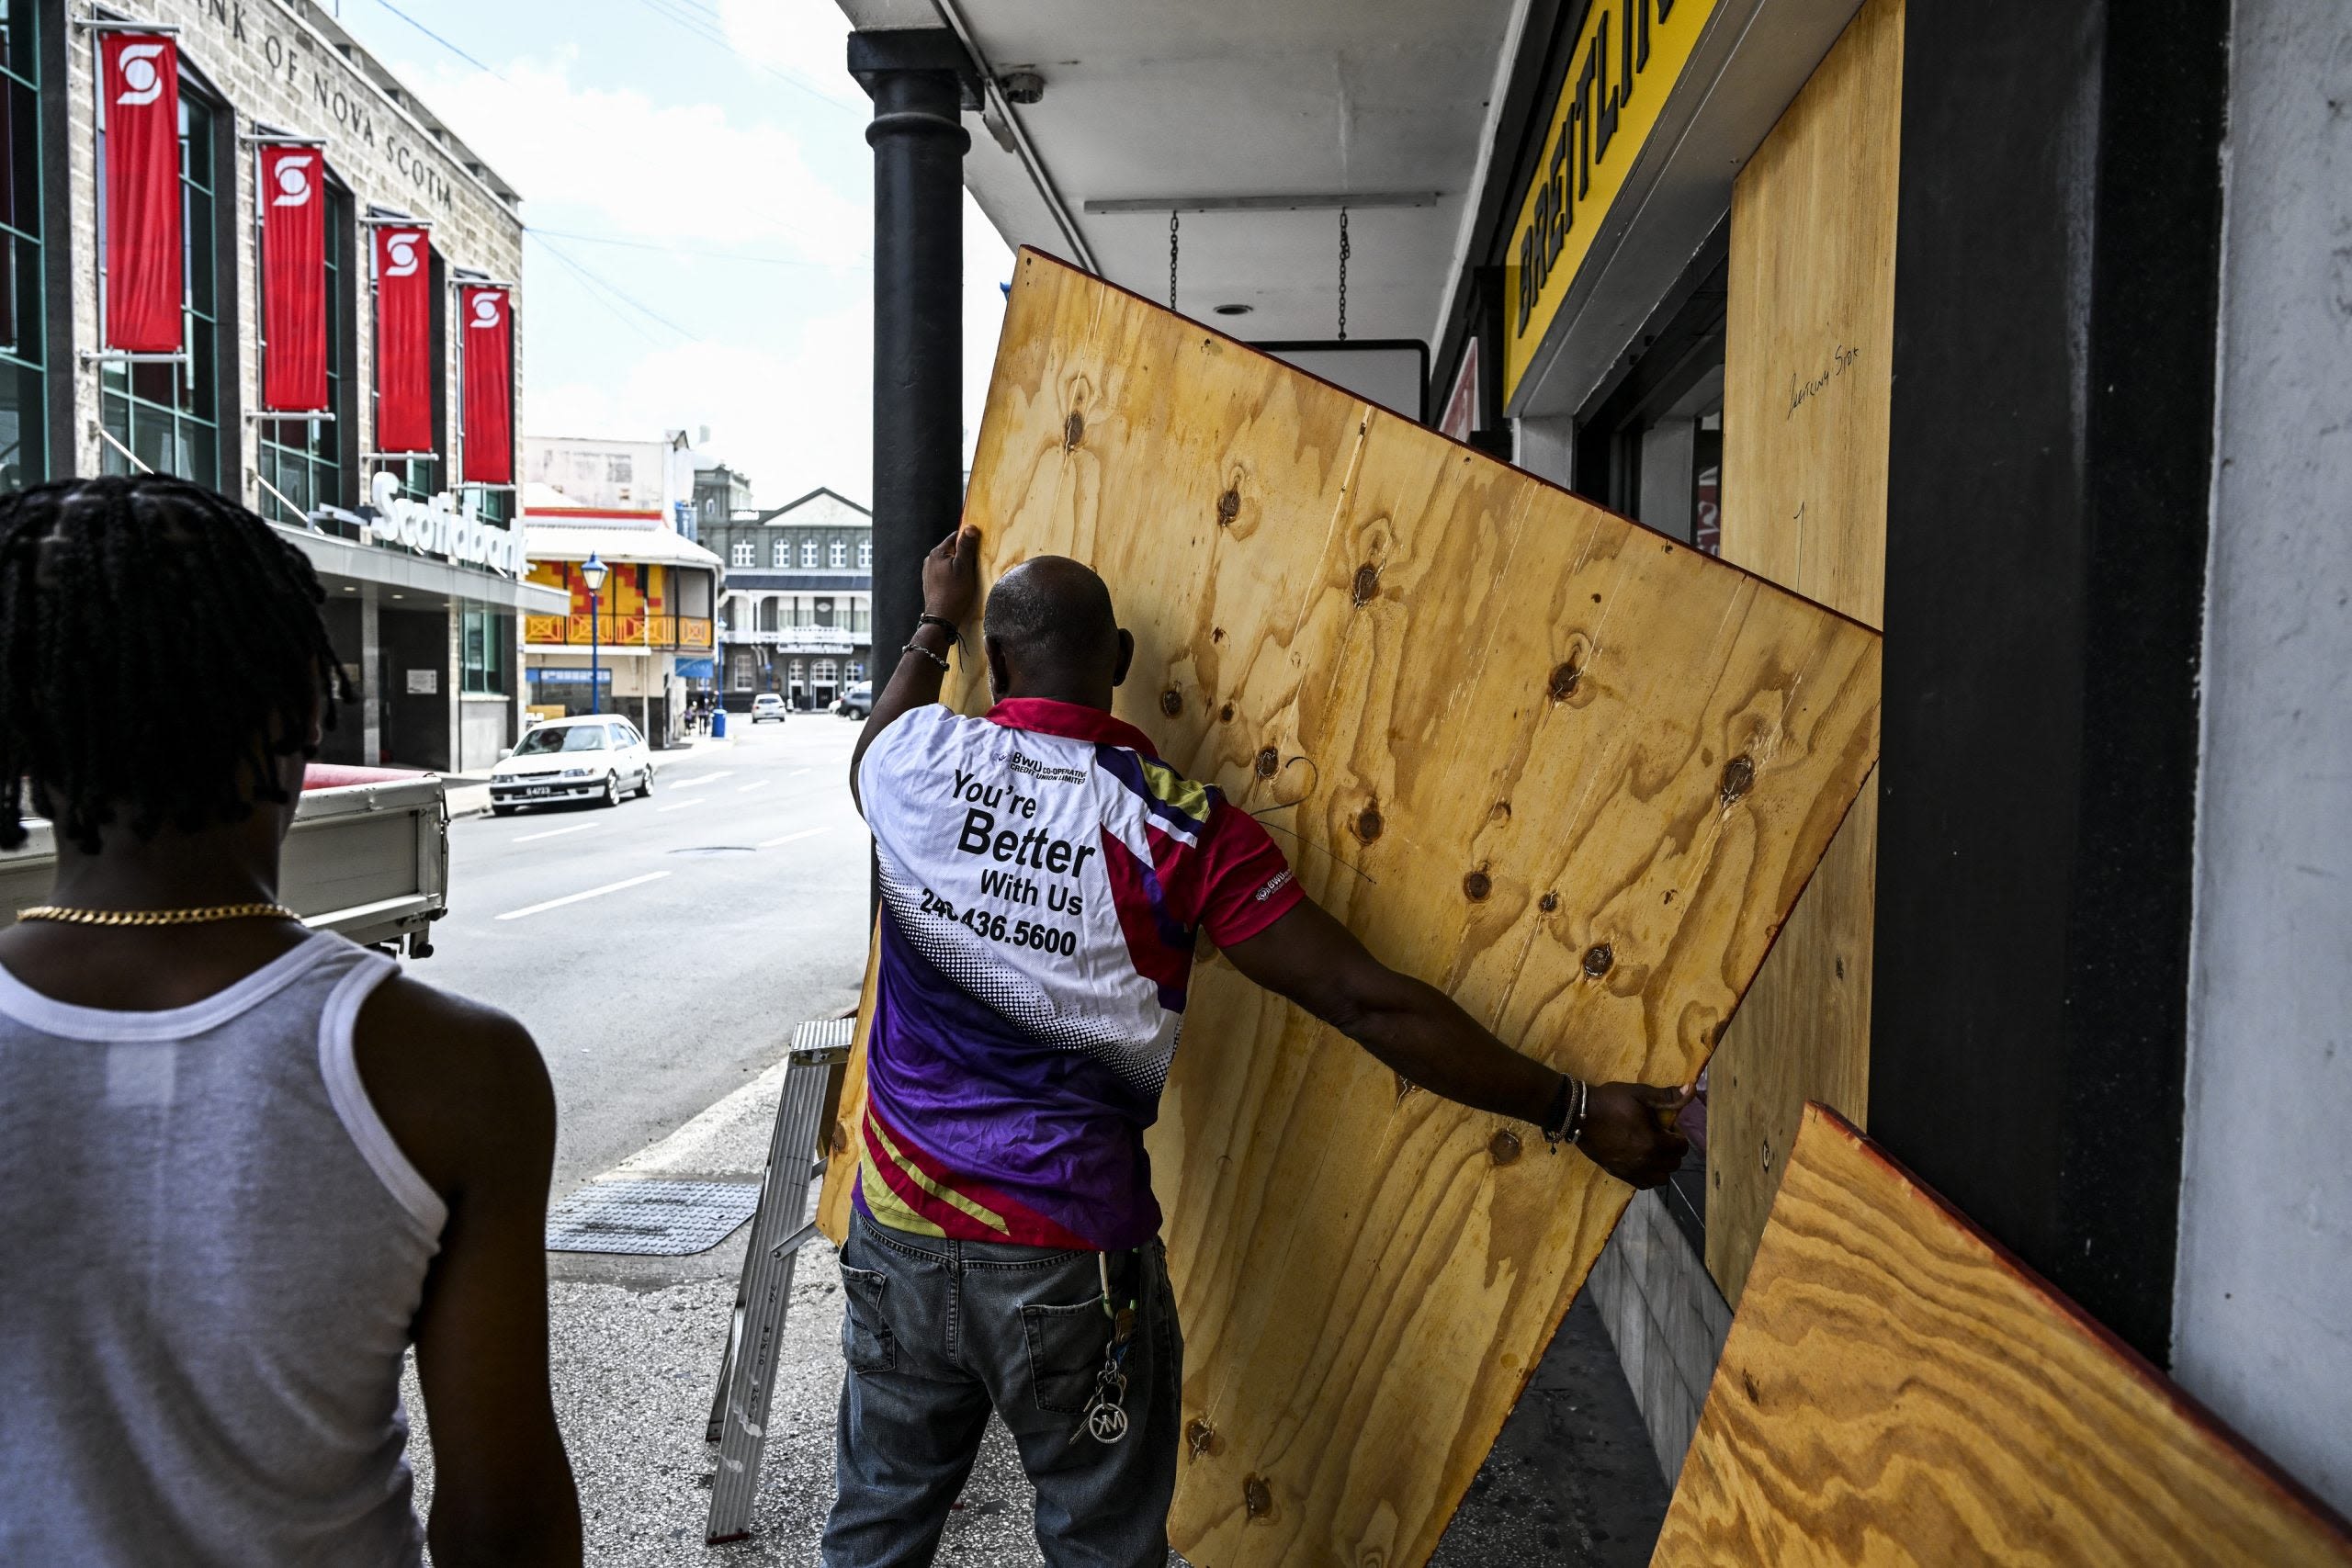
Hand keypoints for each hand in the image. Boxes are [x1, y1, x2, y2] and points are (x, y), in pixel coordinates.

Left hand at [923, 525, 982, 627]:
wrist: (941, 617)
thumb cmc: (954, 592)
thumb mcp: (964, 567)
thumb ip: (966, 547)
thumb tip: (970, 527)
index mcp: (937, 552)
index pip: (955, 536)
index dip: (968, 541)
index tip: (978, 550)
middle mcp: (929, 559)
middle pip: (951, 549)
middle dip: (963, 555)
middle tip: (974, 567)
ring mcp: (928, 572)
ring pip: (948, 562)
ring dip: (957, 566)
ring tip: (966, 578)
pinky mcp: (930, 583)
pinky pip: (944, 573)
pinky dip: (952, 575)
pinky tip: (957, 585)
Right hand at [1577, 1082, 1691, 1189]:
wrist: (1578, 1115)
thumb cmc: (1610, 1102)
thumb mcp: (1640, 1094)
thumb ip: (1667, 1096)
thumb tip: (1691, 1089)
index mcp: (1653, 1142)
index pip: (1681, 1147)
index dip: (1678, 1135)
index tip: (1667, 1127)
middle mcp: (1645, 1162)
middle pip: (1674, 1164)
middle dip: (1672, 1150)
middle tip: (1660, 1136)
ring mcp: (1632, 1171)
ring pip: (1661, 1178)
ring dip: (1662, 1165)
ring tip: (1652, 1150)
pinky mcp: (1619, 1174)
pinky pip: (1644, 1184)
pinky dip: (1649, 1176)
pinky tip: (1642, 1161)